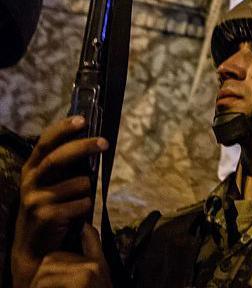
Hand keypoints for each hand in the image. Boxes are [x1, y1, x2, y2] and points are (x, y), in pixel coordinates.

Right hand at [12, 116, 106, 286]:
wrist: (34, 248)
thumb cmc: (50, 209)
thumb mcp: (51, 184)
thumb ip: (65, 166)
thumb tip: (93, 142)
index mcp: (32, 168)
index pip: (45, 142)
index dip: (63, 129)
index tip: (83, 119)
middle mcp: (30, 181)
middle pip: (59, 158)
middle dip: (83, 147)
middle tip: (104, 143)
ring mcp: (36, 199)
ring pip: (80, 184)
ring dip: (87, 193)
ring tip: (77, 203)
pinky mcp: (46, 215)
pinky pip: (82, 204)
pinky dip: (85, 210)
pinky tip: (73, 218)